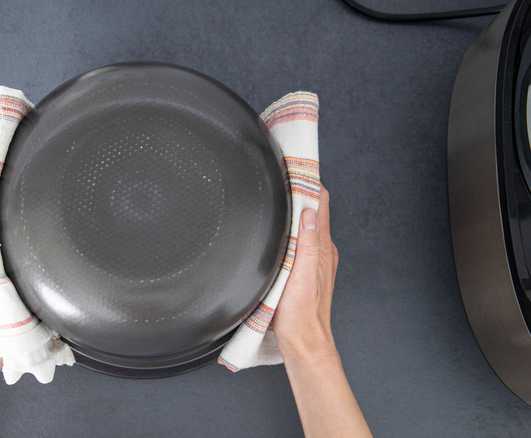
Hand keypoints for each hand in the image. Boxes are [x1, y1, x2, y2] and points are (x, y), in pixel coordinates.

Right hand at [273, 185, 338, 360]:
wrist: (303, 343)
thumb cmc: (301, 314)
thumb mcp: (303, 275)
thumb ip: (308, 244)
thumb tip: (310, 212)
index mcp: (323, 249)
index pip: (321, 206)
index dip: (310, 183)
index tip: (298, 165)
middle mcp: (321, 252)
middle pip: (314, 211)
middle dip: (302, 189)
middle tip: (286, 169)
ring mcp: (313, 261)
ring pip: (307, 224)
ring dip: (297, 207)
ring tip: (283, 189)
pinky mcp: (302, 270)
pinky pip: (300, 239)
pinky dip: (292, 225)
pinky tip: (282, 226)